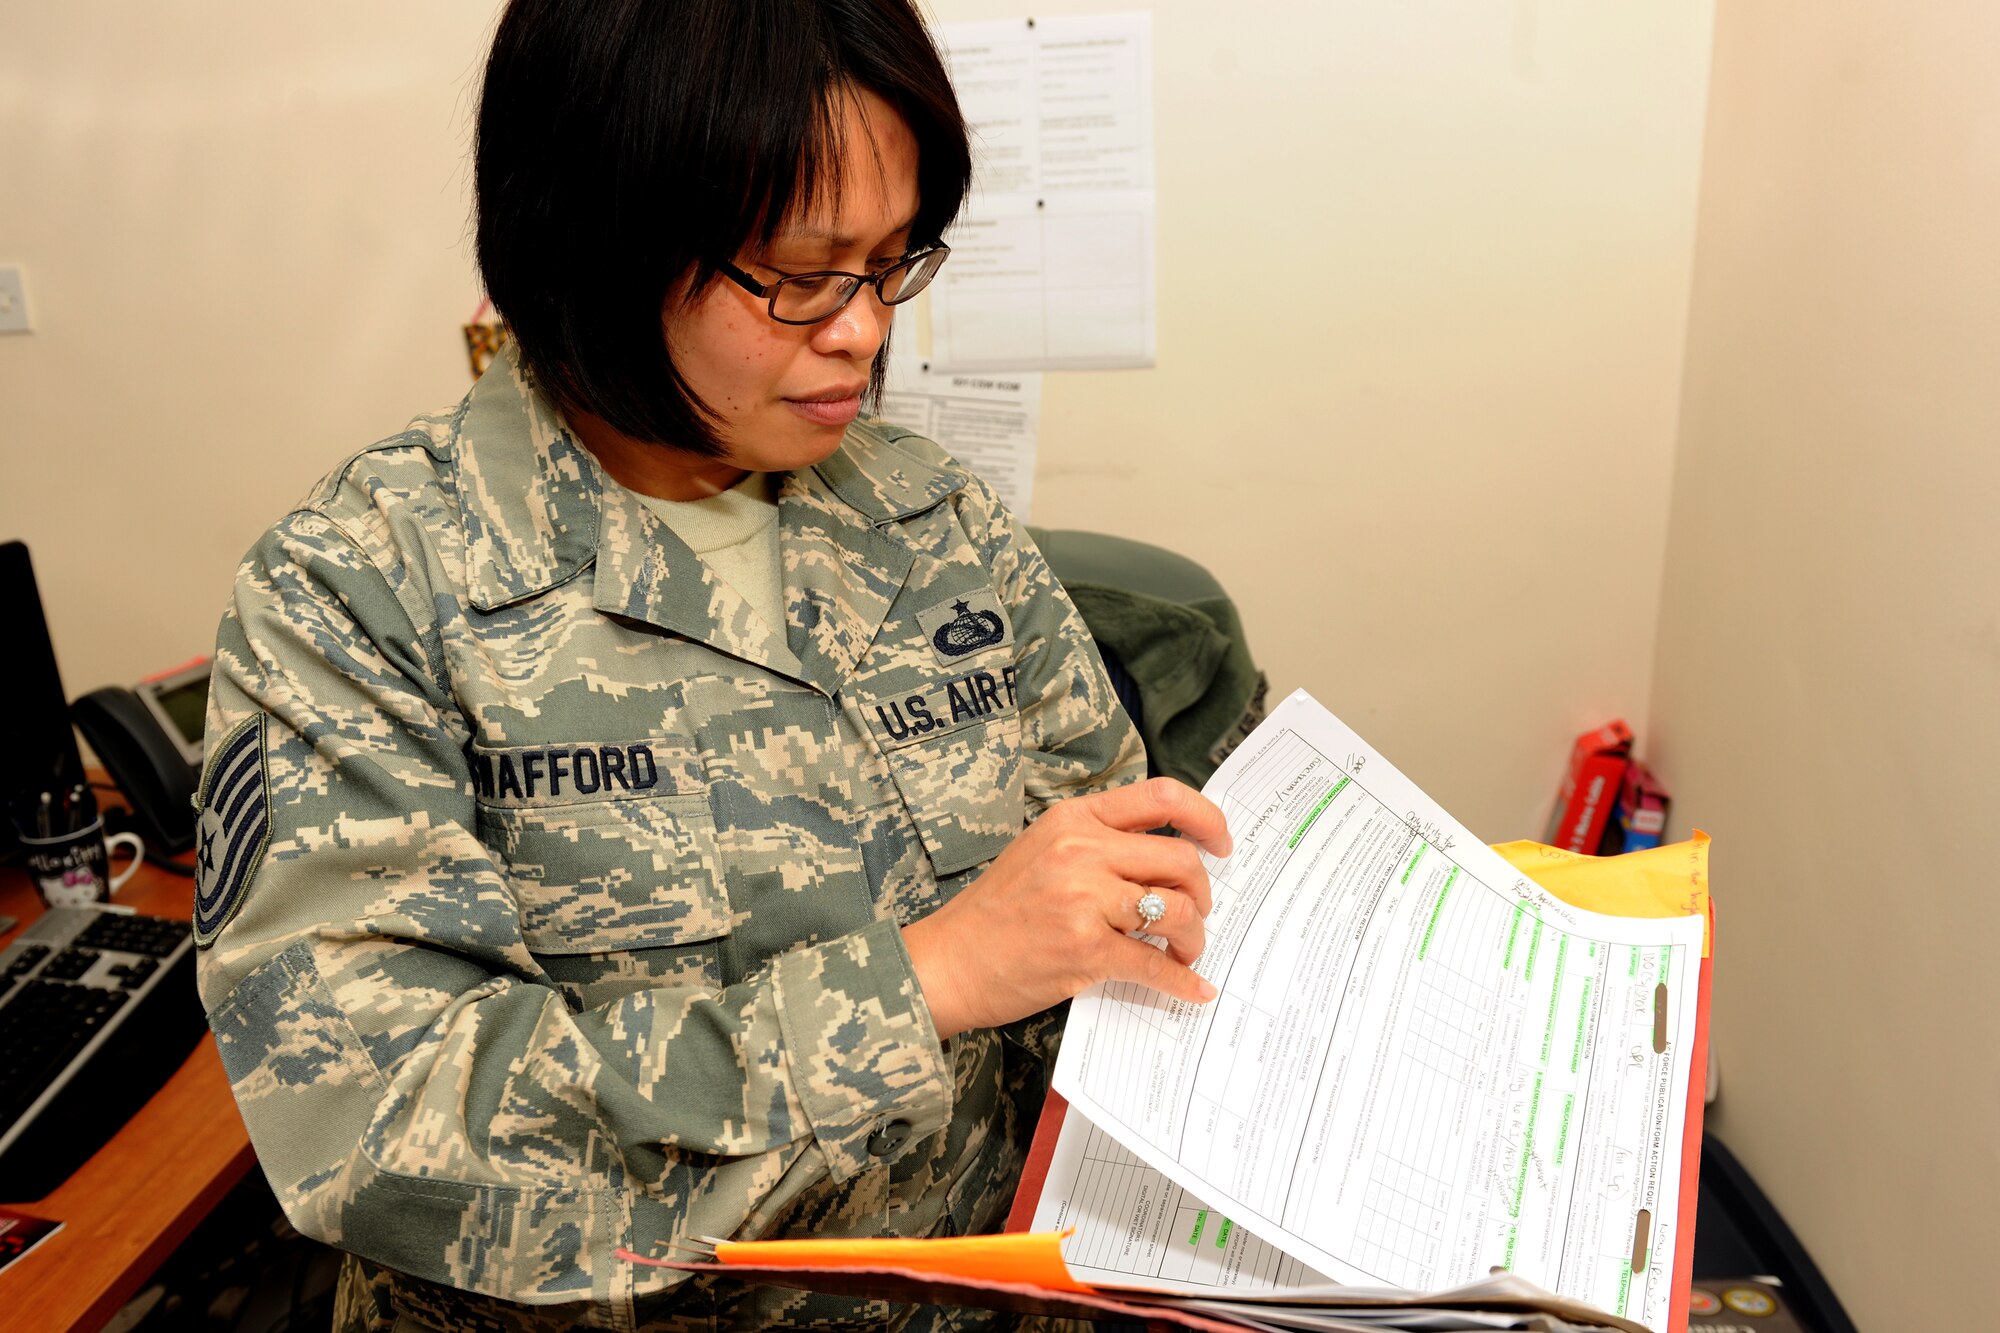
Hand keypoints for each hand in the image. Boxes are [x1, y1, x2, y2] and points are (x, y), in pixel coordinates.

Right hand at [902, 777, 1232, 1040]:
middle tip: (1197, 912)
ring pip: (1176, 909)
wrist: (948, 962)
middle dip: (1203, 891)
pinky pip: (1156, 964)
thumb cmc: (994, 910)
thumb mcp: (1041, 849)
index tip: (1220, 843)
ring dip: (1194, 935)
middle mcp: (1082, 852)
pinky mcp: (1086, 951)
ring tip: (1185, 949)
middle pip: (1180, 858)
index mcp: (1074, 819)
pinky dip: (1183, 980)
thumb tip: (1162, 856)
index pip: (1162, 797)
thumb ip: (1097, 842)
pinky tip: (1193, 988)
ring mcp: (1084, 901)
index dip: (1207, 818)